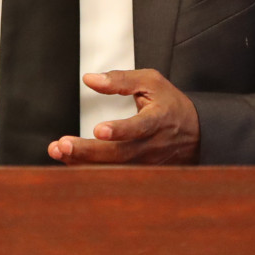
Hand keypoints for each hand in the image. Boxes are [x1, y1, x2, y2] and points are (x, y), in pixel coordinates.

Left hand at [50, 70, 199, 164]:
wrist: (196, 134)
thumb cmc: (170, 105)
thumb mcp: (151, 83)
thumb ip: (121, 80)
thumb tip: (90, 79)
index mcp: (157, 120)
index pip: (139, 128)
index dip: (120, 130)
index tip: (99, 129)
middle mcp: (150, 146)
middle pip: (119, 154)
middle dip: (89, 151)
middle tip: (63, 144)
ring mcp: (145, 164)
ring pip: (112, 168)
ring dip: (82, 161)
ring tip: (58, 150)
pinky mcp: (138, 174)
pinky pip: (111, 175)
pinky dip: (87, 168)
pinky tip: (68, 159)